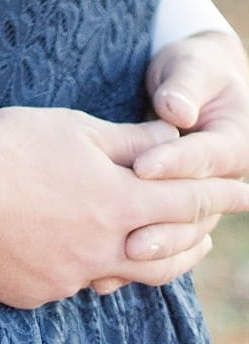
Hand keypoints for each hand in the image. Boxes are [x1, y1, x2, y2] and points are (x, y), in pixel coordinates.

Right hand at [0, 105, 248, 308]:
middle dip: (194, 241)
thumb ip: (129, 141)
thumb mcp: (74, 129)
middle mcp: (103, 248)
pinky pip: (73, 283)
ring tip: (155, 246)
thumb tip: (172, 139)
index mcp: (117, 202)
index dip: (222, 195)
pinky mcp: (38, 293)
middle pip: (167, 254)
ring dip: (148, 260)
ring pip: (124, 277)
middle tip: (208, 231)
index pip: (187, 201)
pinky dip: (84, 266)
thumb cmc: (8, 145)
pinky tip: (72, 247)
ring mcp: (70, 277)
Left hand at [107, 29, 248, 279]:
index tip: (140, 168)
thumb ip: (184, 89)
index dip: (173, 163)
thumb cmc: (195, 72)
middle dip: (163, 224)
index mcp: (235, 144)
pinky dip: (140, 260)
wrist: (201, 87)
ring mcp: (205, 203)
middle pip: (197, 212)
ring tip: (120, 261)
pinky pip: (167, 244)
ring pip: (184, 237)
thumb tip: (176, 110)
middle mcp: (225, 182)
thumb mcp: (193, 69)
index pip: (203, 159)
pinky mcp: (181, 213)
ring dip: (155, 251)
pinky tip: (107, 273)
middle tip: (129, 236)